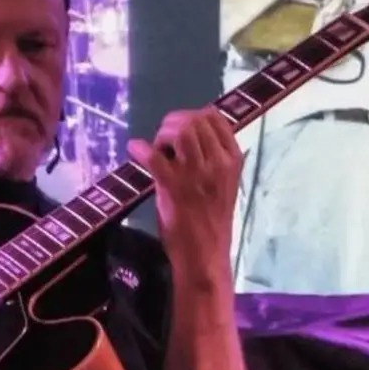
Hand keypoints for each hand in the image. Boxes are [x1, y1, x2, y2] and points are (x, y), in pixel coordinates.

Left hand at [127, 108, 242, 275]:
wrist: (204, 253)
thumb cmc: (210, 219)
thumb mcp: (222, 182)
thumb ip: (211, 158)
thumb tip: (185, 135)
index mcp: (232, 160)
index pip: (214, 117)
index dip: (191, 116)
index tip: (178, 129)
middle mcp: (218, 163)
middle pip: (194, 120)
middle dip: (173, 124)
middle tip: (163, 141)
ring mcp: (197, 174)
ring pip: (180, 131)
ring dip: (163, 134)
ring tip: (157, 149)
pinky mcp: (174, 187)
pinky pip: (155, 157)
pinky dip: (141, 149)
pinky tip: (135, 149)